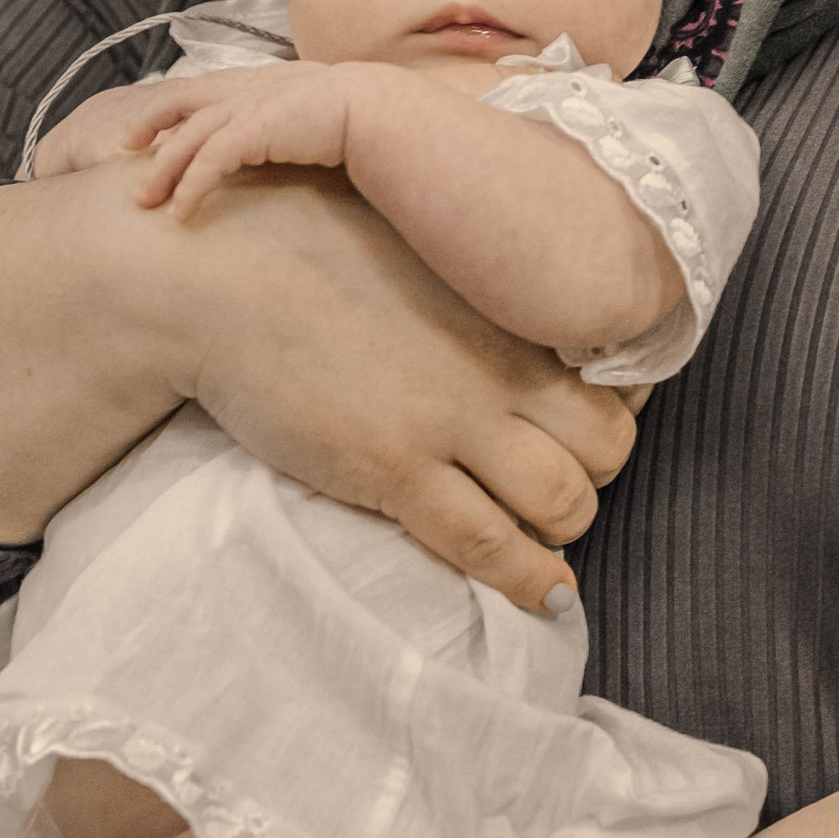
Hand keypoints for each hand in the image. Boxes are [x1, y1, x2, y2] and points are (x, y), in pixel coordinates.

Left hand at [33, 68, 355, 217]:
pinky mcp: (253, 130)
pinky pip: (209, 161)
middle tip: (124, 152)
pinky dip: (190, 187)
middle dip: (147, 126)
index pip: (197, 89)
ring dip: (162, 171)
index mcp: (253, 82)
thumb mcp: (305, 111)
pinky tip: (180, 213)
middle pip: (177, 103)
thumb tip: (278, 138)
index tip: (145, 128)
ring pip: (186, 138)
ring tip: (145, 202)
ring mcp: (246, 107)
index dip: (167, 106)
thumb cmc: (349, 114)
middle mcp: (243, 89)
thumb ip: (282, 119)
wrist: (372, 109)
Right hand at [172, 172, 635, 610]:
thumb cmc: (305, 245)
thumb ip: (470, 281)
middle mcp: (496, 366)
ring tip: (543, 539)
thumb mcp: (415, 244)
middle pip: (607, 446)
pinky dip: (526, 578)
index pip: (614, 377)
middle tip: (559, 485)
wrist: (222, 274)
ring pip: (564, 502)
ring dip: (562, 528)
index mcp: (505, 307)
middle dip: (595, 476)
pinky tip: (544, 593)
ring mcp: (448, 421)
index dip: (617, 413)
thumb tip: (501, 300)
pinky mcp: (394, 468)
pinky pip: (486, 543)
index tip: (590, 431)